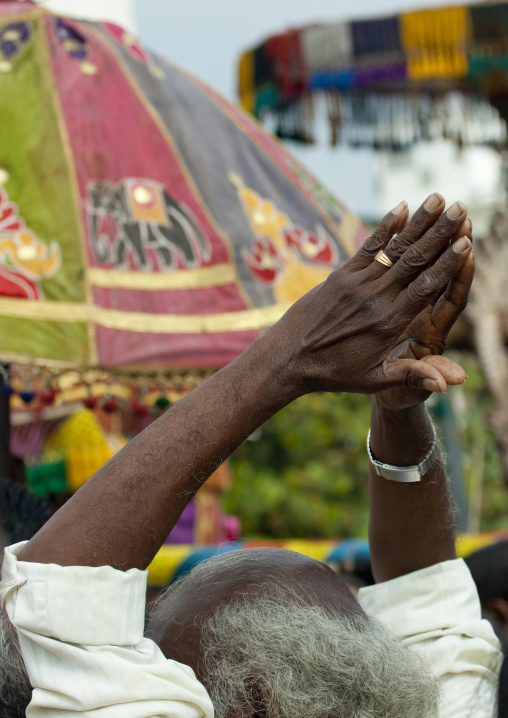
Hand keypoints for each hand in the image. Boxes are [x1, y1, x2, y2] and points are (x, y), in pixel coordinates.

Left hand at [272, 194, 472, 395]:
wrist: (288, 359)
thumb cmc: (334, 374)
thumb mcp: (374, 381)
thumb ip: (412, 375)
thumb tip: (449, 384)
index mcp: (389, 322)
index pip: (425, 287)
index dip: (447, 263)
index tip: (466, 242)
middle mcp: (375, 298)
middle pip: (414, 260)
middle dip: (441, 233)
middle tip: (462, 208)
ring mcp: (356, 283)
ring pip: (394, 248)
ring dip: (419, 222)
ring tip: (440, 198)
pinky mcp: (340, 275)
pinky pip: (368, 247)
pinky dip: (386, 227)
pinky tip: (402, 206)